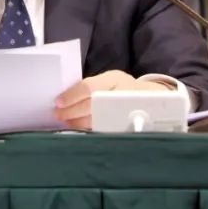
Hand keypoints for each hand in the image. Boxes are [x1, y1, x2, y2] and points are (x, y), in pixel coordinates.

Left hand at [54, 70, 171, 129]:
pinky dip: (89, 129)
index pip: (89, 87)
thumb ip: (90, 86)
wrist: (149, 97)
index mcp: (115, 79)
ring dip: (78, 122)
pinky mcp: (126, 125)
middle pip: (92, 105)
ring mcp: (126, 110)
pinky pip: (104, 129)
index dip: (72, 96)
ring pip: (97, 120)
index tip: (58, 102)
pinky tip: (79, 128)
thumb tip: (63, 98)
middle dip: (72, 111)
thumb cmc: (120, 87)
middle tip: (59, 115)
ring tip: (67, 122)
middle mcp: (122, 94)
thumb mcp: (109, 80)